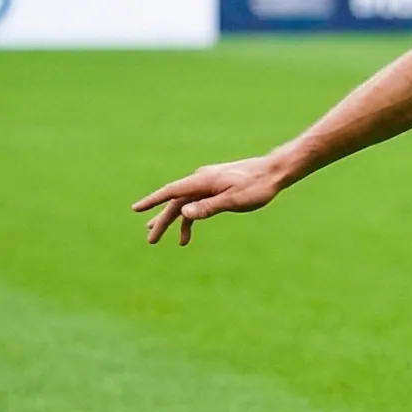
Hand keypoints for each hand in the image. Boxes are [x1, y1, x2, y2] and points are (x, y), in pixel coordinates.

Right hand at [133, 155, 288, 245]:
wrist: (275, 171)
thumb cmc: (257, 186)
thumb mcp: (234, 199)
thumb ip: (209, 207)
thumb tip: (183, 213)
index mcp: (202, 181)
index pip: (171, 192)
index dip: (153, 201)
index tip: (136, 208)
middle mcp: (201, 180)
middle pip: (176, 202)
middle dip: (162, 221)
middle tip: (151, 240)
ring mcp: (208, 184)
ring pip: (185, 203)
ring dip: (174, 221)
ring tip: (161, 238)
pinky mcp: (216, 188)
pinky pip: (197, 203)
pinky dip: (192, 216)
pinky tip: (187, 231)